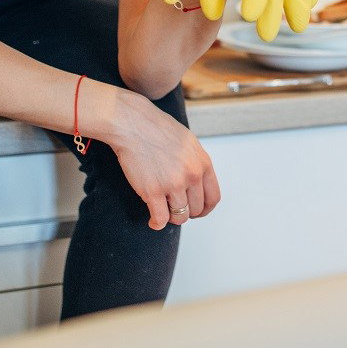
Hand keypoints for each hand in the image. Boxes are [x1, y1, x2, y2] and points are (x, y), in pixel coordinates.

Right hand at [110, 91, 221, 229]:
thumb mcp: (188, 142)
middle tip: (174, 208)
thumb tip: (197, 182)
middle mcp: (192, 175)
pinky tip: (153, 221)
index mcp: (203, 163)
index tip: (197, 211)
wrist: (133, 124)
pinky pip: (161, 218)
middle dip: (186, 212)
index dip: (205, 209)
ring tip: (162, 211)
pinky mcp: (154, 191)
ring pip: (180, 216)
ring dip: (171, 217)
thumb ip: (196, 163)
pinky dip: (157, 223)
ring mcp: (174, 184)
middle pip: (196, 209)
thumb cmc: (157, 129)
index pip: (213, 197)